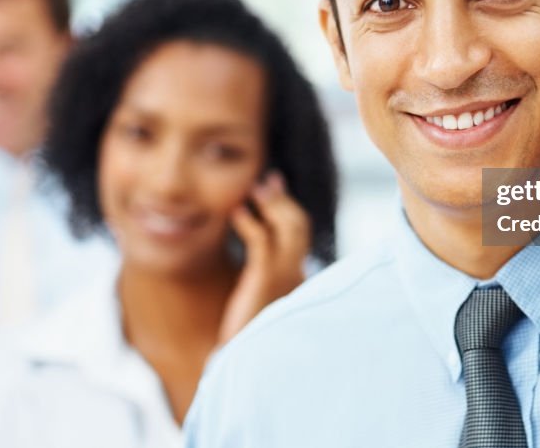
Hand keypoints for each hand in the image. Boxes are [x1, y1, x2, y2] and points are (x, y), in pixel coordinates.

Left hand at [216, 171, 311, 345]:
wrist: (237, 359)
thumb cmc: (244, 329)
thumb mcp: (259, 294)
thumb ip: (264, 270)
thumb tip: (259, 243)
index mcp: (299, 278)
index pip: (302, 233)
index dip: (289, 207)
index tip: (276, 187)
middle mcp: (297, 275)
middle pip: (299, 225)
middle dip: (283, 199)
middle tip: (267, 180)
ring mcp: (284, 277)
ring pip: (288, 228)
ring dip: (272, 204)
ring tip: (255, 189)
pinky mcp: (264, 281)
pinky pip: (262, 241)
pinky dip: (251, 222)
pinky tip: (237, 213)